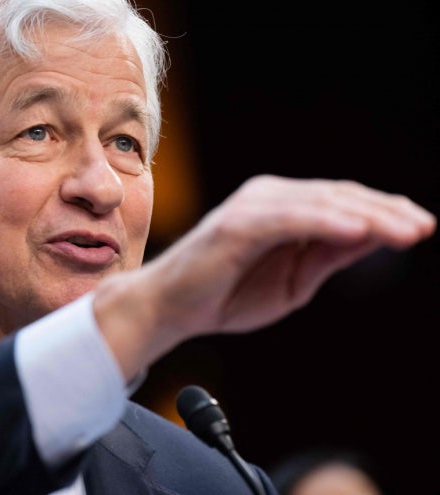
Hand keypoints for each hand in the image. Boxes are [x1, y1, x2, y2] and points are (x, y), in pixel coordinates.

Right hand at [95, 175, 435, 378]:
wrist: (171, 308)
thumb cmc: (225, 295)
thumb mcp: (292, 281)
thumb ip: (326, 256)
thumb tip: (371, 240)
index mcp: (281, 208)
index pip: (340, 202)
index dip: (382, 213)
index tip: (420, 227)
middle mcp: (268, 197)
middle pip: (339, 197)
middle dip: (386, 213)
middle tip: (425, 228)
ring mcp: (253, 208)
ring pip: (322, 204)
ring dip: (368, 218)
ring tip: (408, 233)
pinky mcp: (239, 224)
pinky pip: (292, 220)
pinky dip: (328, 224)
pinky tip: (359, 233)